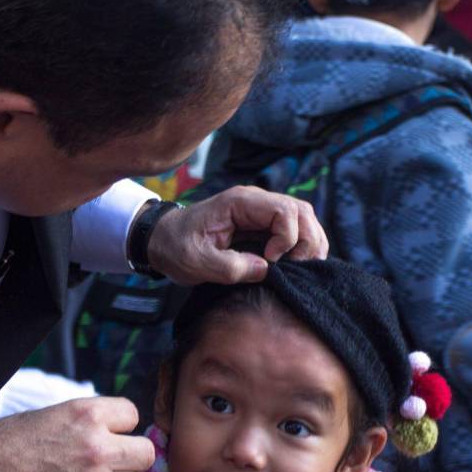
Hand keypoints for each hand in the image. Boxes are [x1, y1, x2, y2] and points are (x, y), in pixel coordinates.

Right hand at [0, 397, 152, 471]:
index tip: (108, 431)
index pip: (133, 414)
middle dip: (131, 456)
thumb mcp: (49, 415)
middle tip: (112, 460)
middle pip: (146, 453)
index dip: (120, 424)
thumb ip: (85, 420)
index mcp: (87, 415)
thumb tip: (113, 427)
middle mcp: (97, 448)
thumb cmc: (6, 445)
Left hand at [145, 186, 328, 284]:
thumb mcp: (196, 261)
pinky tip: (297, 265)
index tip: (270, 261)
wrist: (163, 241)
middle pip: (301, 211)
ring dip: (309, 243)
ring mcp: (261, 212)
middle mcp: (255, 202)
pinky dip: (302, 246)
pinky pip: (295, 229)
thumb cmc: (176, 247)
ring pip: (303, 218)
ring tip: (302, 269)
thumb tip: (265, 269)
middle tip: (297, 268)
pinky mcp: (263, 226)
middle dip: (306, 241)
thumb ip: (230, 267)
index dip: (286, 238)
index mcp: (239, 203)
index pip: (283, 210)